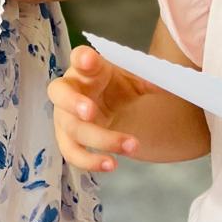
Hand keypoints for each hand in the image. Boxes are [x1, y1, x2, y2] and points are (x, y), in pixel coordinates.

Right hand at [47, 45, 144, 172]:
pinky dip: (89, 161)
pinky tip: (111, 165)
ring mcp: (65, 115)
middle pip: (60, 94)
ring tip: (131, 146)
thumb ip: (147, 79)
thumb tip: (160, 85)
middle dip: (73, 103)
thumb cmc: (120, 86)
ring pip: (72, 128)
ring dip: (100, 139)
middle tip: (90, 112)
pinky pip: (71, 152)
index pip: (78, 57)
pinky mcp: (69, 138)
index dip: (82, 59)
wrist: (118, 107)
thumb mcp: (136, 78)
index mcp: (86, 68)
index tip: (89, 60)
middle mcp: (70, 89)